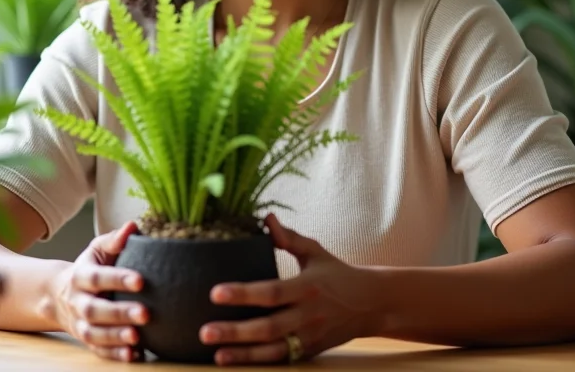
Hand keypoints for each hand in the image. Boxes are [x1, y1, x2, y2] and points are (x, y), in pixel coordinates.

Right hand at [41, 221, 148, 361]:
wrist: (62, 294)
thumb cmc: (91, 266)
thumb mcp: (98, 249)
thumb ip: (115, 240)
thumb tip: (132, 226)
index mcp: (80, 275)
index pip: (97, 277)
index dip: (117, 279)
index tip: (140, 280)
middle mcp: (77, 302)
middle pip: (95, 310)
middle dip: (119, 313)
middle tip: (145, 313)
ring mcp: (80, 323)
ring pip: (94, 334)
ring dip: (116, 337)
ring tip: (138, 337)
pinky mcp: (86, 340)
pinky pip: (98, 351)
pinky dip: (115, 355)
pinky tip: (133, 354)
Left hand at [199, 214, 376, 364]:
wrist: (370, 304)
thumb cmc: (336, 272)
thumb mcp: (315, 251)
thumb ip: (289, 238)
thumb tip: (266, 218)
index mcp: (307, 286)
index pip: (272, 292)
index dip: (243, 294)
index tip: (216, 292)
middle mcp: (308, 315)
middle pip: (268, 328)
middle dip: (236, 331)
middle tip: (205, 331)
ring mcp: (309, 337)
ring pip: (273, 350)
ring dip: (243, 354)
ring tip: (215, 353)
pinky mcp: (309, 352)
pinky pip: (281, 359)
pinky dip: (257, 363)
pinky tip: (233, 360)